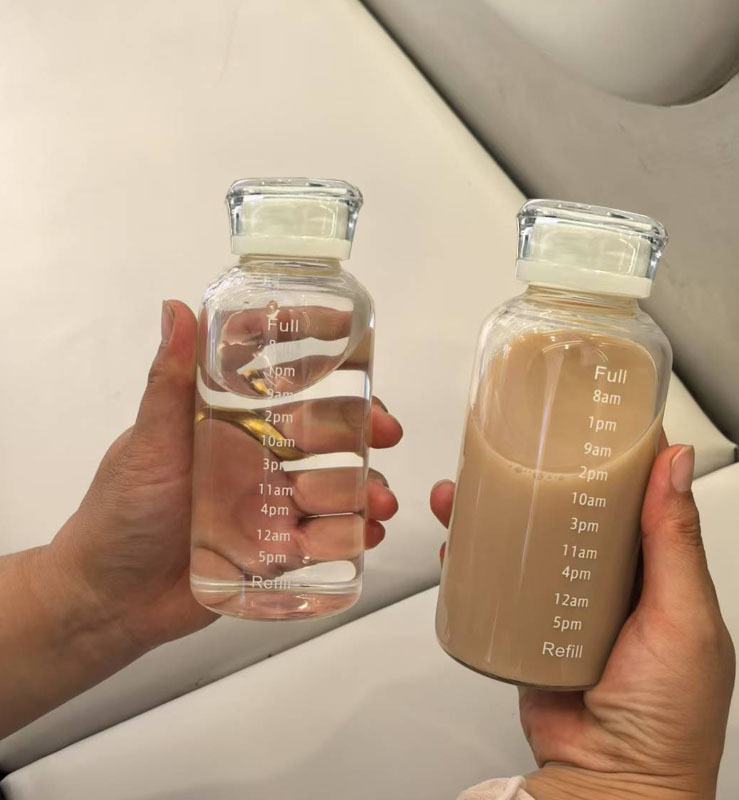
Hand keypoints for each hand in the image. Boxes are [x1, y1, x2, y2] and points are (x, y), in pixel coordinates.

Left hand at [50, 300, 401, 647]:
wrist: (114, 600)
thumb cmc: (122, 512)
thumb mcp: (148, 444)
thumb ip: (169, 382)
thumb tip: (175, 307)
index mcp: (232, 420)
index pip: (280, 372)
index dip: (316, 346)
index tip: (348, 330)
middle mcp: (260, 453)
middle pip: (326, 426)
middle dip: (364, 424)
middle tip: (387, 432)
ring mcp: (274, 499)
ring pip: (336, 480)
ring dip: (367, 484)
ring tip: (379, 504)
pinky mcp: (281, 544)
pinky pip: (329, 532)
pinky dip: (354, 531)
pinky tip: (367, 534)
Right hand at [431, 443, 734, 799]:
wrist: (609, 784)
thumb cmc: (669, 717)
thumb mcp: (684, 618)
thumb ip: (676, 541)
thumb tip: (677, 463)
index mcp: (653, 571)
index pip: (629, 498)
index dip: (607, 458)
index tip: (581, 423)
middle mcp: (606, 582)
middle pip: (564, 514)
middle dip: (532, 479)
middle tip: (507, 450)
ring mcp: (562, 605)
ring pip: (523, 544)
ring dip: (491, 513)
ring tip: (463, 489)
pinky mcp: (525, 629)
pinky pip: (497, 587)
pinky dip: (473, 562)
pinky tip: (456, 541)